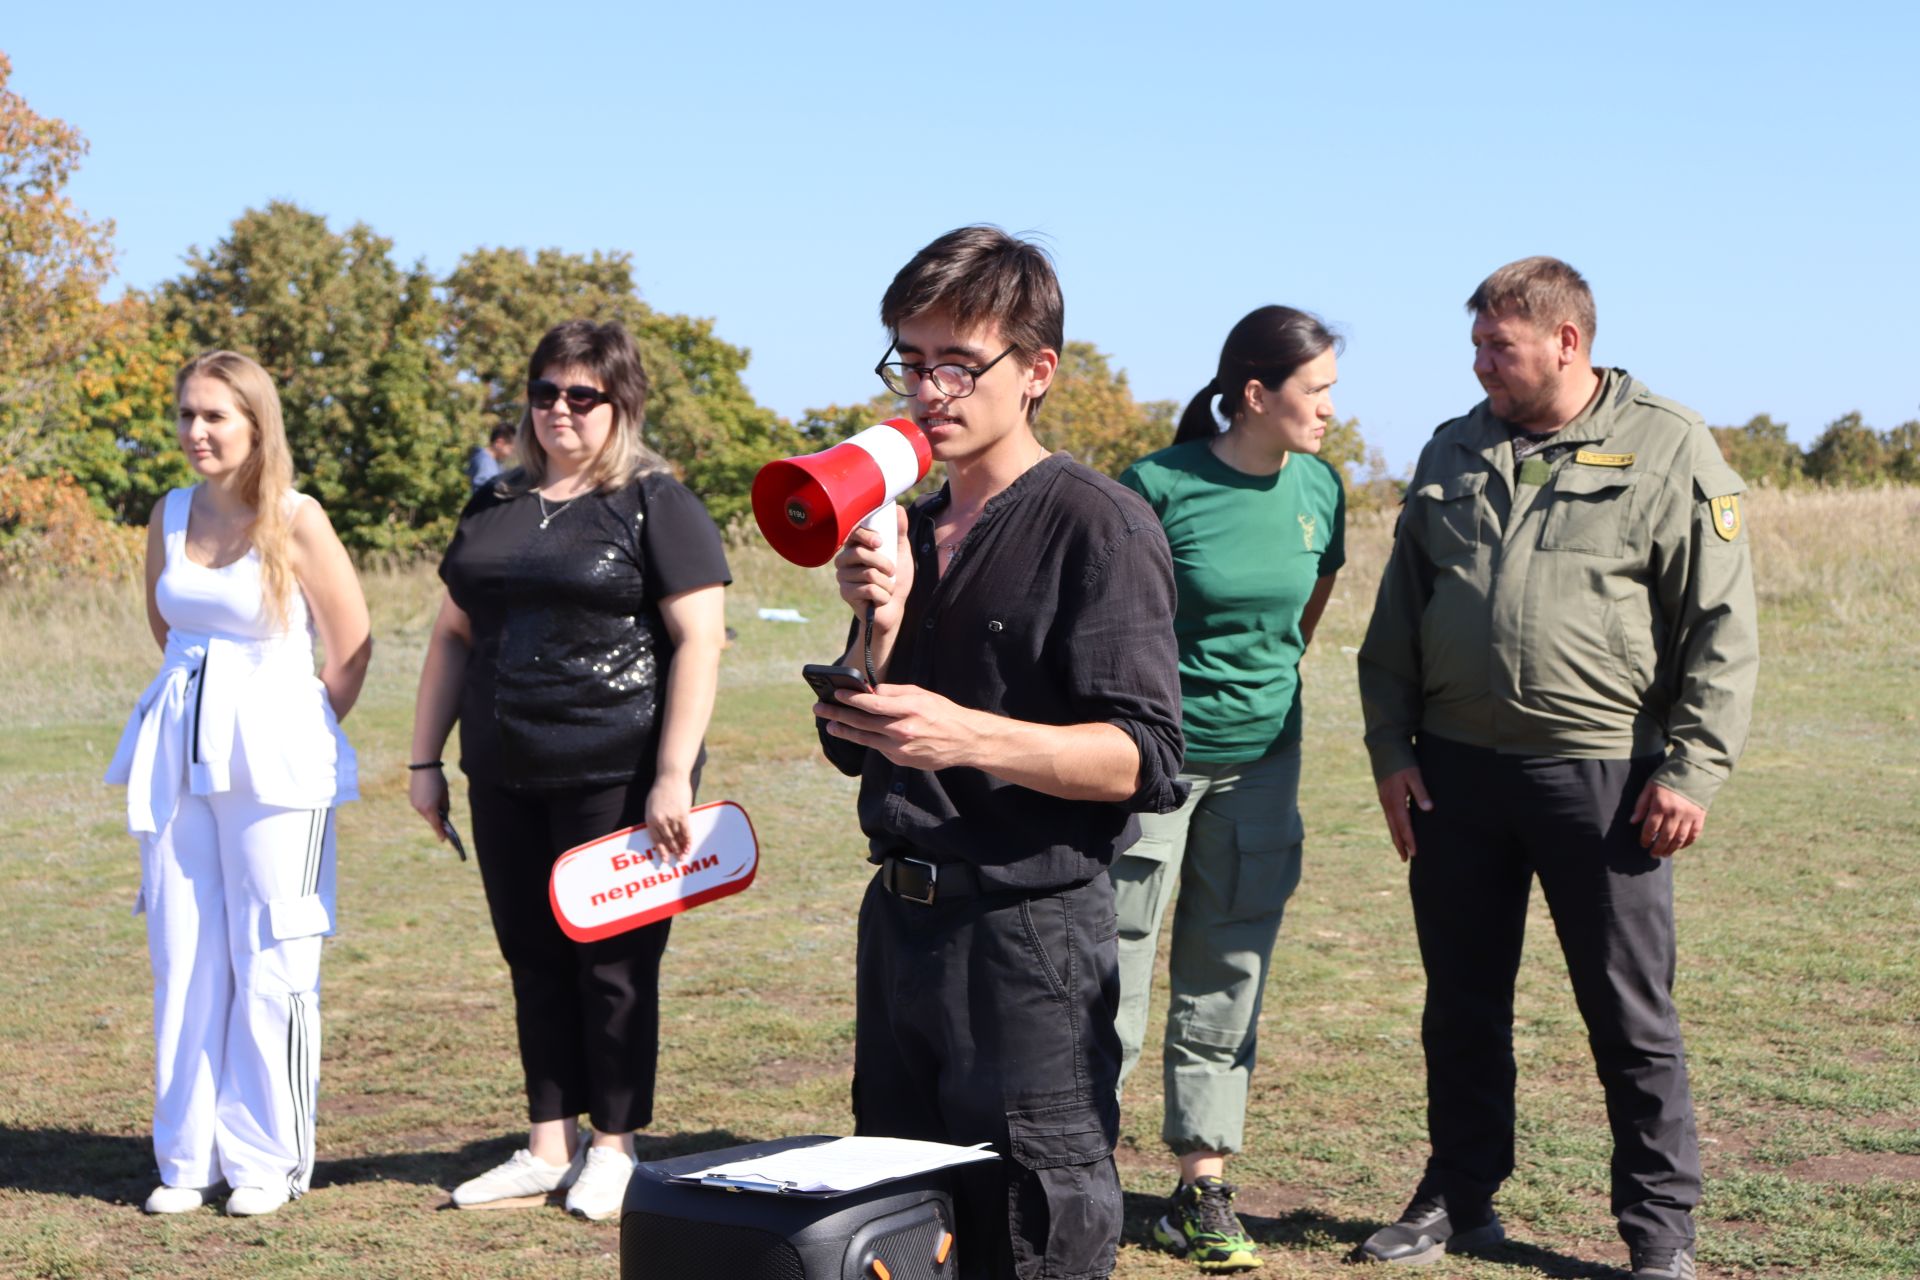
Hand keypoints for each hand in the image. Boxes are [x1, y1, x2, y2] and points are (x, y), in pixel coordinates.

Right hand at [408, 765, 450, 842]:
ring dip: (431, 813)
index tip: (444, 840)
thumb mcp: (445, 795)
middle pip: (430, 819)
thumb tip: (443, 816)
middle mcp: (421, 809)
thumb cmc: (438, 780)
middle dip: (437, 822)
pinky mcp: (412, 799)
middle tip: (444, 827)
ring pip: (425, 813)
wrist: (424, 767)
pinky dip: (426, 807)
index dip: (441, 833)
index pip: (436, 825)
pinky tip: (430, 802)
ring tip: (438, 811)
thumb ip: (445, 807)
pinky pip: (420, 807)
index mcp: (431, 808)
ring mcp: (414, 804)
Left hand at [645, 774, 695, 860]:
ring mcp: (671, 818)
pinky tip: (689, 846)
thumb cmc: (660, 790)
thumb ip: (655, 818)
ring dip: (681, 848)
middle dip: (672, 851)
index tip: (665, 859)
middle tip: (677, 860)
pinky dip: (688, 840)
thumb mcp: (651, 805)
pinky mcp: (682, 814)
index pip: (656, 839)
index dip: (661, 850)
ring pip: (677, 837)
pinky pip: (686, 831)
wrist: (671, 777)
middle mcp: (660, 821)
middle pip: (667, 840)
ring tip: (684, 856)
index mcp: (650, 819)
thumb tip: (660, 832)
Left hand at [814, 682, 981, 771]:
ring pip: (864, 738)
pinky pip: (878, 747)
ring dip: (844, 730)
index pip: (871, 703)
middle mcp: (902, 729)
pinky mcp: (900, 759)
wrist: (964, 740)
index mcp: (908, 708)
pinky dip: (866, 739)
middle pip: (862, 721)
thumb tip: (869, 691)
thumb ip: (894, 692)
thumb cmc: (942, 712)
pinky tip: (856, 733)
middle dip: (837, 714)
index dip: (850, 699)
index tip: (835, 694)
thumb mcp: (921, 694)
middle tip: (820, 709)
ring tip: (830, 724)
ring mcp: (900, 747)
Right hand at [833, 505, 913, 634]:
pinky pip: (869, 590)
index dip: (865, 535)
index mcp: (855, 547)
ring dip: (887, 583)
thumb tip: (898, 508)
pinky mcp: (846, 594)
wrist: (894, 608)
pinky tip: (881, 598)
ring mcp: (843, 577)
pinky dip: (884, 595)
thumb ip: (899, 531)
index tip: (880, 542)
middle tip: (891, 570)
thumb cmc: (896, 578)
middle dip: (883, 563)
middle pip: (859, 553)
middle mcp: (844, 560)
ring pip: (868, 574)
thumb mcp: (901, 552)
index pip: (852, 533)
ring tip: (887, 586)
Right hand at [1376, 766, 1432, 861]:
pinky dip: (1393, 826)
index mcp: (1395, 800)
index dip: (1410, 840)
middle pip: (1394, 829)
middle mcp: (1387, 803)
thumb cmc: (1402, 760)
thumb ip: (1421, 792)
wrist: (1384, 747)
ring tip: (1401, 849)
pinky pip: (1389, 816)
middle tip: (1405, 859)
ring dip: (1396, 837)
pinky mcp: (1384, 795)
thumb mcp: (1414, 774)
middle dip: (1400, 844)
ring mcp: (1384, 799)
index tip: (1415, 854)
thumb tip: (1429, 809)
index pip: (1404, 826)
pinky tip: (1397, 829)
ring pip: (1390, 823)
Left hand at [1631, 781, 1704, 858]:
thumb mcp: (1650, 787)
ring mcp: (1689, 816)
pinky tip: (1680, 847)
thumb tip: (1633, 822)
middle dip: (1657, 848)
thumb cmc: (1667, 778)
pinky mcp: (1700, 816)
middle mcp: (1675, 812)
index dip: (1645, 838)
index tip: (1643, 844)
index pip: (1650, 828)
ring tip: (1664, 854)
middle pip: (1665, 837)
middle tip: (1653, 855)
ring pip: (1679, 839)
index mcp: (1661, 805)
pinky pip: (1693, 834)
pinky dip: (1686, 843)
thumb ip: (1641, 805)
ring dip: (1671, 849)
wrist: (1693, 770)